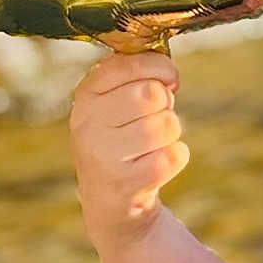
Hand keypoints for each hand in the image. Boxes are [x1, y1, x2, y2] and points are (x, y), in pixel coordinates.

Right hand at [69, 50, 185, 256]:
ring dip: (170, 133)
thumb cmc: (124, 136)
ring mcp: (102, 155)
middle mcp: (86, 123)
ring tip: (150, 144)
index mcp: (86, 94)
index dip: (161, 68)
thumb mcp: (119, 98)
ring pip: (167, 124)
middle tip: (153, 119)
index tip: (167, 80)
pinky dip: (175, 157)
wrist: (111, 199)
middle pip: (153, 94)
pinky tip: (153, 165)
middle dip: (165, 105)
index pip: (131, 63)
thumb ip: (139, 73)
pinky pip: (175, 155)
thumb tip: (168, 72)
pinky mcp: (124, 183)